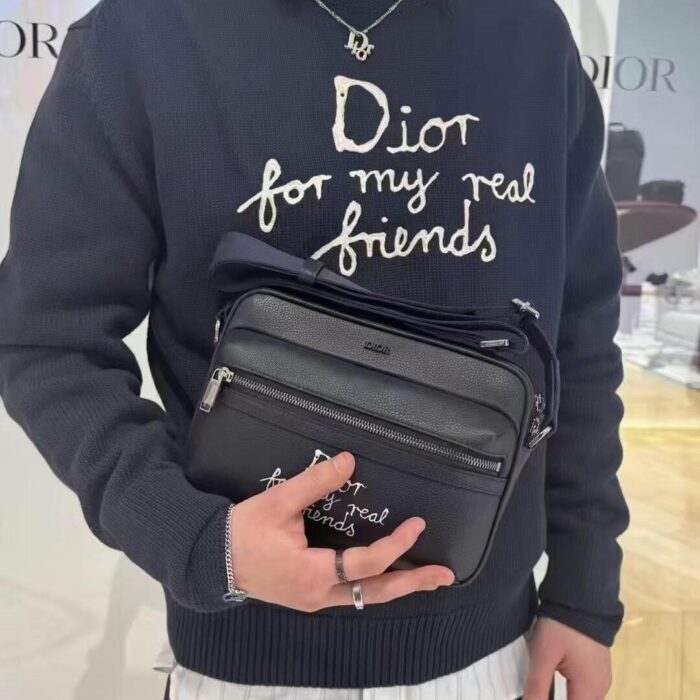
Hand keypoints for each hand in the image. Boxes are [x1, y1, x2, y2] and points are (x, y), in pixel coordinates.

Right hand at [229, 450, 454, 611]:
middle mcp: (320, 594)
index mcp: (314, 572)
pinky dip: (375, 585)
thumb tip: (349, 460)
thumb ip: (315, 482)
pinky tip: (386, 575)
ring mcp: (315, 599)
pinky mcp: (309, 595)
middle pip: (376, 592)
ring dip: (397, 586)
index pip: (367, 562)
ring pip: (366, 597)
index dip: (396, 544)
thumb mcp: (278, 503)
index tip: (417, 525)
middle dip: (412, 583)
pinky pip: (352, 594)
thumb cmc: (244, 531)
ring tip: (426, 579)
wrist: (213, 560)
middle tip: (445, 576)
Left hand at [524, 617, 612, 699]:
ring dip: (567, 698)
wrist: (582, 597)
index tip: (537, 697)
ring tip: (545, 692)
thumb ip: (537, 686)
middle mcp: (600, 689)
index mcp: (589, 690)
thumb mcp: (543, 655)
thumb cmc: (562, 627)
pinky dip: (572, 693)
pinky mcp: (598, 666)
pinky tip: (555, 686)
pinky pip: (586, 690)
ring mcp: (601, 677)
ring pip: (583, 699)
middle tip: (539, 693)